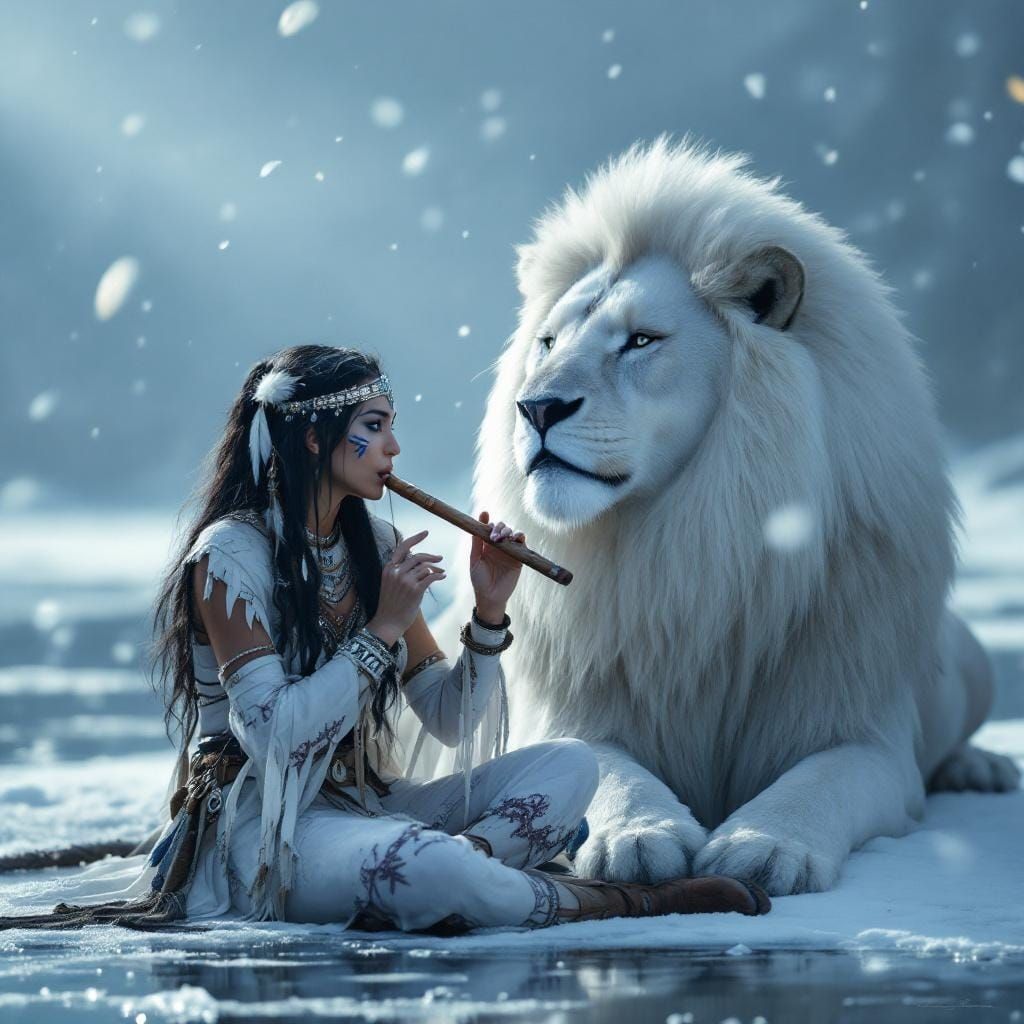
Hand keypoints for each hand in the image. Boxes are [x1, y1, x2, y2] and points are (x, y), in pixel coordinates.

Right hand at [366, 530, 444, 646]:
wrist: (388, 622)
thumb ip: (401, 571)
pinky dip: (438, 575)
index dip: (415, 538)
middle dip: (431, 556)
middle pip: (418, 556)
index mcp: (388, 568)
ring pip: (425, 567)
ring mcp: (405, 581)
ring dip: (436, 568)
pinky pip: (431, 577)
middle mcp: (396, 572)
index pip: (403, 547)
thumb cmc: (391, 604)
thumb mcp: (390, 583)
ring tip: (441, 572)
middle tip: (440, 558)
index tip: (426, 532)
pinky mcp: (415, 590)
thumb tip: (420, 562)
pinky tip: (442, 576)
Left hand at [470, 511, 525, 620]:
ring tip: (503, 538)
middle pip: (502, 528)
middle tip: (494, 536)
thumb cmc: (479, 580)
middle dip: (499, 527)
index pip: (488, 528)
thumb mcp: (475, 560)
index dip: (486, 520)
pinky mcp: (519, 558)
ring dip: (508, 531)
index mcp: (486, 545)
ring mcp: (509, 551)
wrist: (490, 596)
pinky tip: (515, 538)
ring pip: (512, 533)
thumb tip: (476, 527)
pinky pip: (522, 544)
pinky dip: (520, 538)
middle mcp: (499, 546)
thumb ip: (476, 544)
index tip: (484, 514)